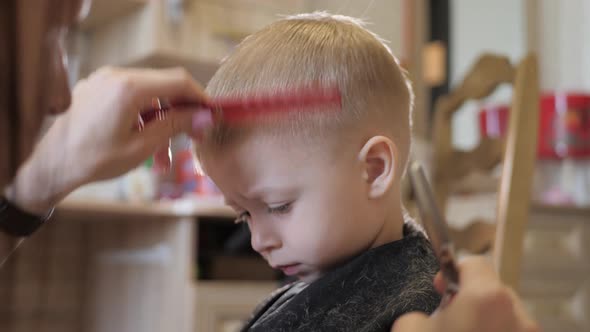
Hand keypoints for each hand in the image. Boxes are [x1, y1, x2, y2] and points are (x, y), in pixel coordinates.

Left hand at [8, 67, 211, 212]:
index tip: (211, 116)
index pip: (179, 81)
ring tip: (162, 159)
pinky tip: (144, 144)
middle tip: (193, 139)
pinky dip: (143, 118)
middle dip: (181, 114)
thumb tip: (206, 116)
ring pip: (149, 96)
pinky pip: (131, 98)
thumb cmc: (94, 159)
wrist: (51, 164)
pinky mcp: (98, 88)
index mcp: (128, 87)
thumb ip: (176, 125)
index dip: (200, 98)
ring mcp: (104, 80)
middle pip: (165, 87)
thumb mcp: (142, 146)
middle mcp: (116, 76)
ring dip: (162, 123)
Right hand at [391, 256, 538, 331]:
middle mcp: (517, 314)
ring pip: (505, 317)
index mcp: (487, 298)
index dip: (453, 269)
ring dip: (486, 321)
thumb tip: (420, 318)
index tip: (440, 285)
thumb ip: (414, 312)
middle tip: (448, 317)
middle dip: (471, 299)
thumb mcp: (408, 330)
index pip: (475, 263)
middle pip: (493, 290)